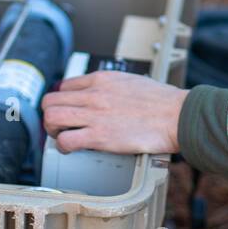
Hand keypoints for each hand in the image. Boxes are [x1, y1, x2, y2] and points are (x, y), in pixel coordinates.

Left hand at [41, 72, 187, 154]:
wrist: (176, 115)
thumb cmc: (162, 101)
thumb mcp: (132, 81)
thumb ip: (113, 86)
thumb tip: (105, 96)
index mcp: (102, 79)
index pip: (64, 85)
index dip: (61, 100)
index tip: (66, 111)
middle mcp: (94, 94)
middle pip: (51, 101)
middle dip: (51, 115)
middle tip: (60, 126)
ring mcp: (95, 114)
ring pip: (52, 118)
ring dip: (52, 130)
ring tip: (63, 137)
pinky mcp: (99, 136)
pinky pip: (65, 140)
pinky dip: (63, 146)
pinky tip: (71, 149)